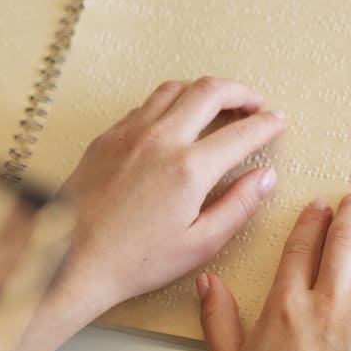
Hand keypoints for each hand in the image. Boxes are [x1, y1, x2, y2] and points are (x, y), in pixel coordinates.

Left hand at [57, 76, 285, 314]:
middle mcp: (160, 140)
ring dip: (203, 90)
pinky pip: (145, 105)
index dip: (267, 124)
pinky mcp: (107, 137)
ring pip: (174, 89)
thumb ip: (239, 206)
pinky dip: (170, 104)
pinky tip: (176, 121)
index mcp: (189, 169)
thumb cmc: (134, 262)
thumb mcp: (200, 244)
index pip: (242, 132)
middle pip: (209, 90)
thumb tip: (264, 177)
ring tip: (219, 104)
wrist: (72, 262)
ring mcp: (130, 133)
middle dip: (240, 92)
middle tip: (254, 104)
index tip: (278, 122)